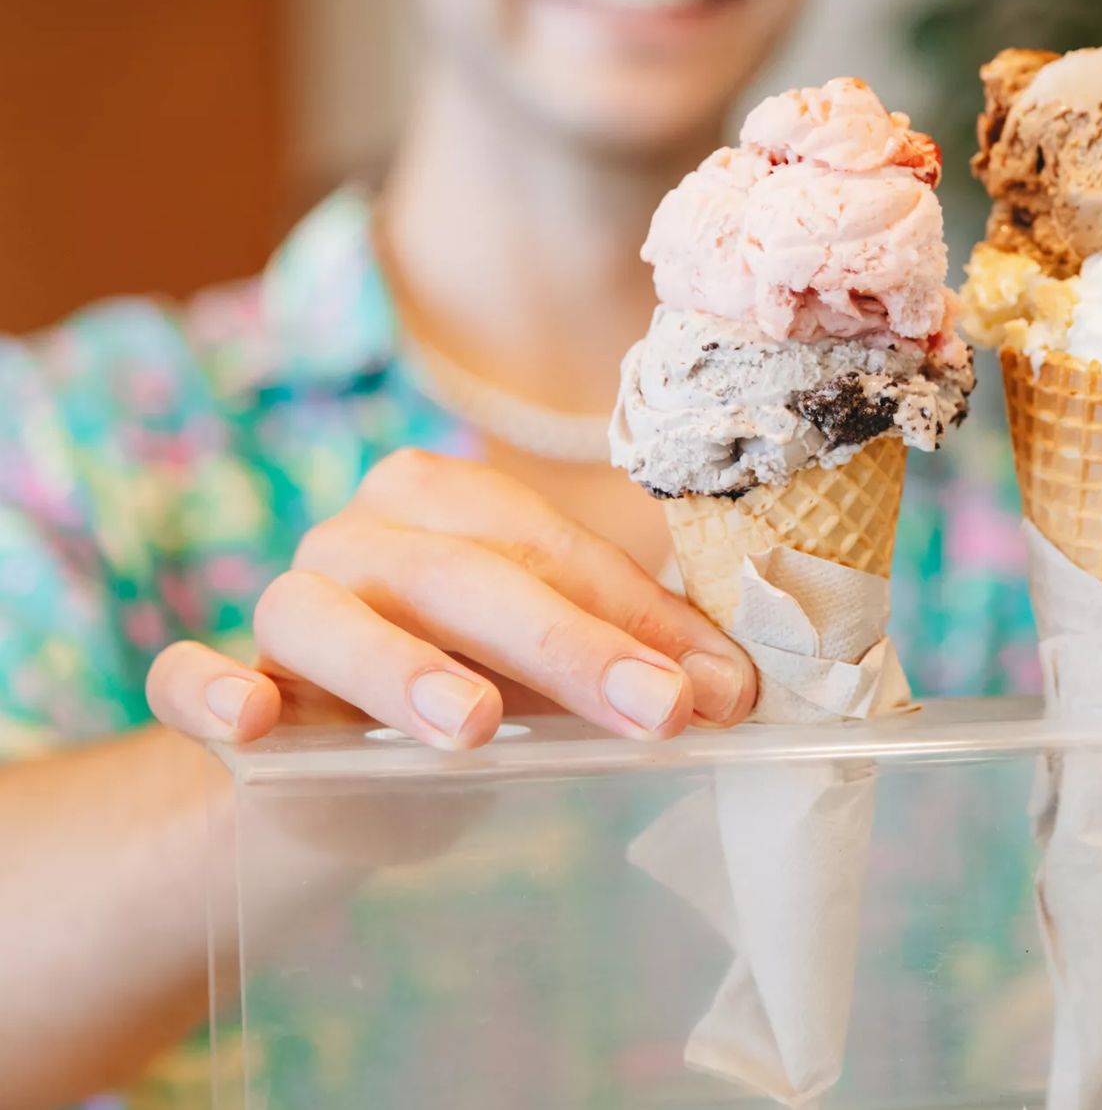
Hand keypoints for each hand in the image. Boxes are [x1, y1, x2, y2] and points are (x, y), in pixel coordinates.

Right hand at [147, 448, 755, 747]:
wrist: (342, 777)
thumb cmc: (472, 693)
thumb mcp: (550, 670)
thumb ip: (620, 658)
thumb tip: (734, 687)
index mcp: (447, 501)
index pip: (551, 546)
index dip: (638, 615)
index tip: (719, 689)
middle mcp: (361, 531)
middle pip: (463, 577)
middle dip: (568, 646)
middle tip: (659, 711)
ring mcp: (284, 600)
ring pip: (332, 617)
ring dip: (402, 667)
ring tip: (476, 723)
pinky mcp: (216, 684)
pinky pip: (190, 675)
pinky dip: (210, 688)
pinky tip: (249, 718)